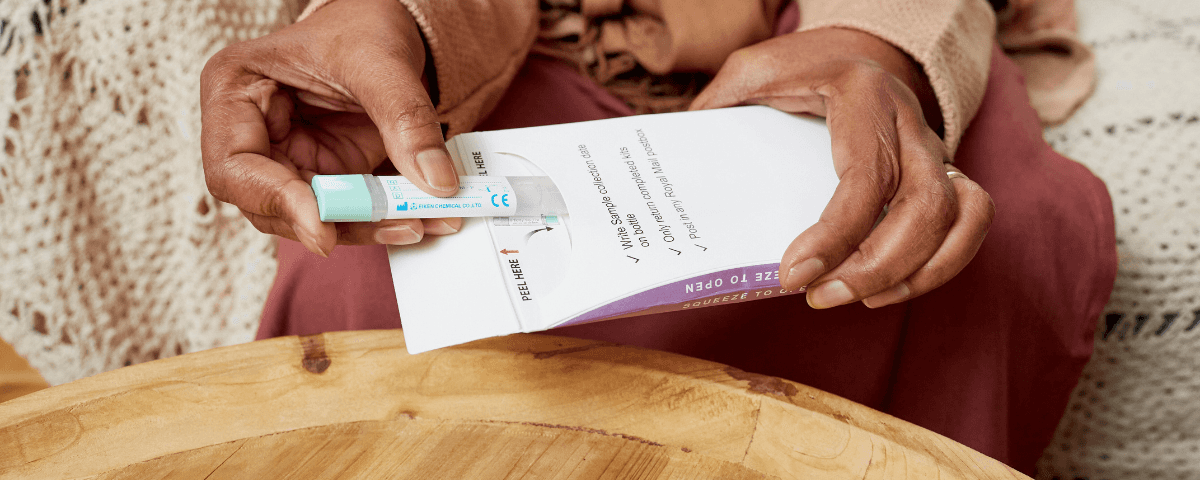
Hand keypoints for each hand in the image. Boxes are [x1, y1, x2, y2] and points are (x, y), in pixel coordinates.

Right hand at [200, 0, 460, 256]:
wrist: (384, 29)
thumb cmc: (362, 27)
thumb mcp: (382, 61)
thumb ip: (406, 118)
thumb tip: (436, 182)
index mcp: (234, 90)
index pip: (233, 166)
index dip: (275, 201)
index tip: (323, 227)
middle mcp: (250, 133)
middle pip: (268, 205)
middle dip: (332, 223)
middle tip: (392, 226)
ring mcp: (286, 159)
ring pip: (309, 218)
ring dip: (365, 228)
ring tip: (419, 223)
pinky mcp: (322, 176)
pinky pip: (345, 213)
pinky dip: (382, 221)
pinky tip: (421, 221)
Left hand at [691, 28, 993, 308]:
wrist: (863, 49)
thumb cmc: (805, 66)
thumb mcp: (754, 69)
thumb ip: (720, 104)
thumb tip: (683, 152)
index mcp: (863, 96)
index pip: (863, 178)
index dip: (834, 235)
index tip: (791, 274)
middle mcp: (910, 123)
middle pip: (923, 206)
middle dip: (874, 265)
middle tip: (818, 296)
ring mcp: (935, 148)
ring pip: (960, 215)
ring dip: (913, 272)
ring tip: (854, 299)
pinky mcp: (946, 172)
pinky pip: (972, 220)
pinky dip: (941, 264)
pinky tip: (889, 290)